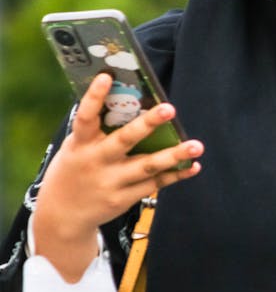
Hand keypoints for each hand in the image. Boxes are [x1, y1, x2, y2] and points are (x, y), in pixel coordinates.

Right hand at [33, 73, 203, 281]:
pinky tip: (193, 166)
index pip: (86, 117)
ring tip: (197, 146)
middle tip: (170, 108)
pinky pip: (154, 184)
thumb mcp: (76, 148)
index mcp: (80, 144)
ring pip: (147, 166)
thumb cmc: (74, 170)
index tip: (107, 76)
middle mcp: (96, 161)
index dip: (94, 96)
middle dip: (148, 124)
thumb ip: (98, 131)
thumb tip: (129, 101)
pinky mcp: (123, 198)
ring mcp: (111, 182)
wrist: (63, 215)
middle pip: (124, 140)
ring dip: (174, 155)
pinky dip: (175, 175)